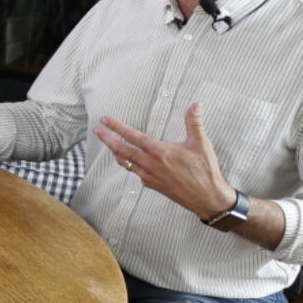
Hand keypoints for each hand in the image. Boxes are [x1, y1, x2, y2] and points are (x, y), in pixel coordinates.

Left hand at [94, 102, 235, 219]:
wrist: (206, 198)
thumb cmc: (204, 171)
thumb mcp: (201, 143)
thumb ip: (194, 122)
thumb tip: (196, 104)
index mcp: (159, 151)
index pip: (133, 136)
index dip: (117, 127)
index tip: (105, 120)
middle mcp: (150, 164)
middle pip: (122, 150)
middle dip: (107, 138)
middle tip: (97, 129)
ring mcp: (149, 176)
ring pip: (125, 163)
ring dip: (116, 152)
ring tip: (109, 144)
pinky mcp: (152, 185)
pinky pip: (135, 173)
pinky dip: (129, 165)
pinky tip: (130, 161)